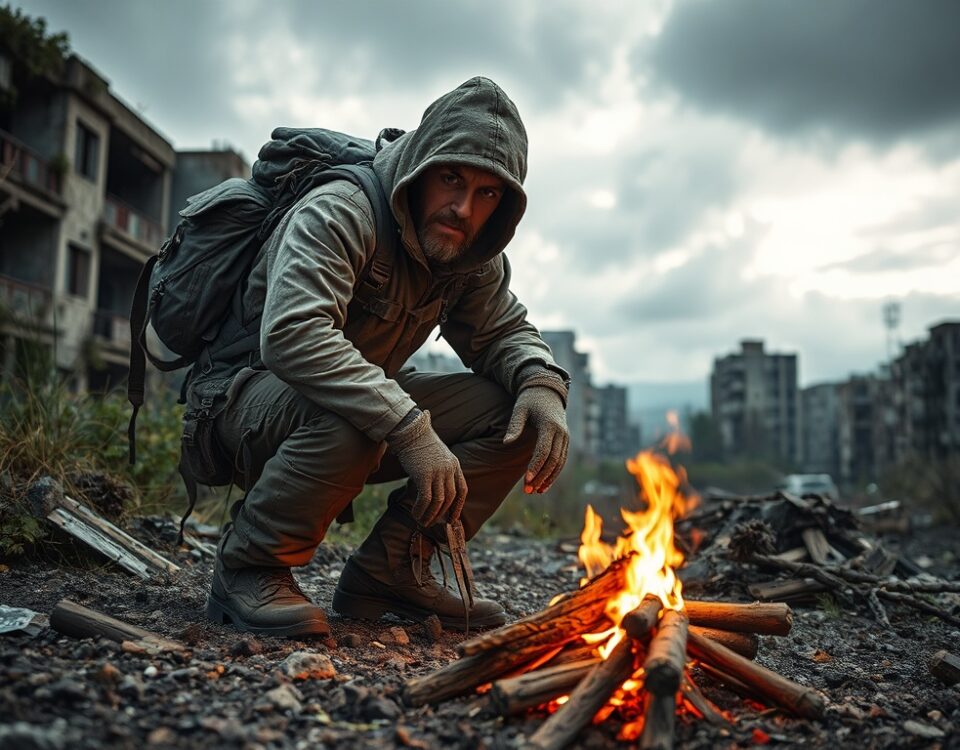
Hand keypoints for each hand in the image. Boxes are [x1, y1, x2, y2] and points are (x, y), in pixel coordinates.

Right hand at [388, 410, 467, 525]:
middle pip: (450, 498)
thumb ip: (440, 469)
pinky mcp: (424, 475)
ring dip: (431, 514)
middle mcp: (449, 469)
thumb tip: (435, 488)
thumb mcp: (436, 455)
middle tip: (432, 522)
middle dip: (442, 513)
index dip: (458, 506)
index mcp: (454, 464)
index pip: (462, 489)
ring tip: (422, 521)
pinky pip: (426, 498)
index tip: (453, 518)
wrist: (409, 430)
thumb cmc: (419, 443)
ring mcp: (437, 472)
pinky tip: (416, 513)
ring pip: (439, 501)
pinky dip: (421, 509)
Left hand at [503, 387, 568, 492]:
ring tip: (536, 491)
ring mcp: (565, 437)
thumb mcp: (519, 409)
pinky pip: (561, 460)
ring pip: (560, 463)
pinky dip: (554, 473)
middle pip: (553, 460)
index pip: (544, 451)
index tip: (527, 480)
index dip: (535, 466)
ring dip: (549, 478)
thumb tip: (506, 443)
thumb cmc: (529, 400)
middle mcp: (561, 433)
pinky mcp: (565, 440)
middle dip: (541, 477)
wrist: (547, 390)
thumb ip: (514, 426)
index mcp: (550, 425)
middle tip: (528, 491)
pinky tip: (544, 484)